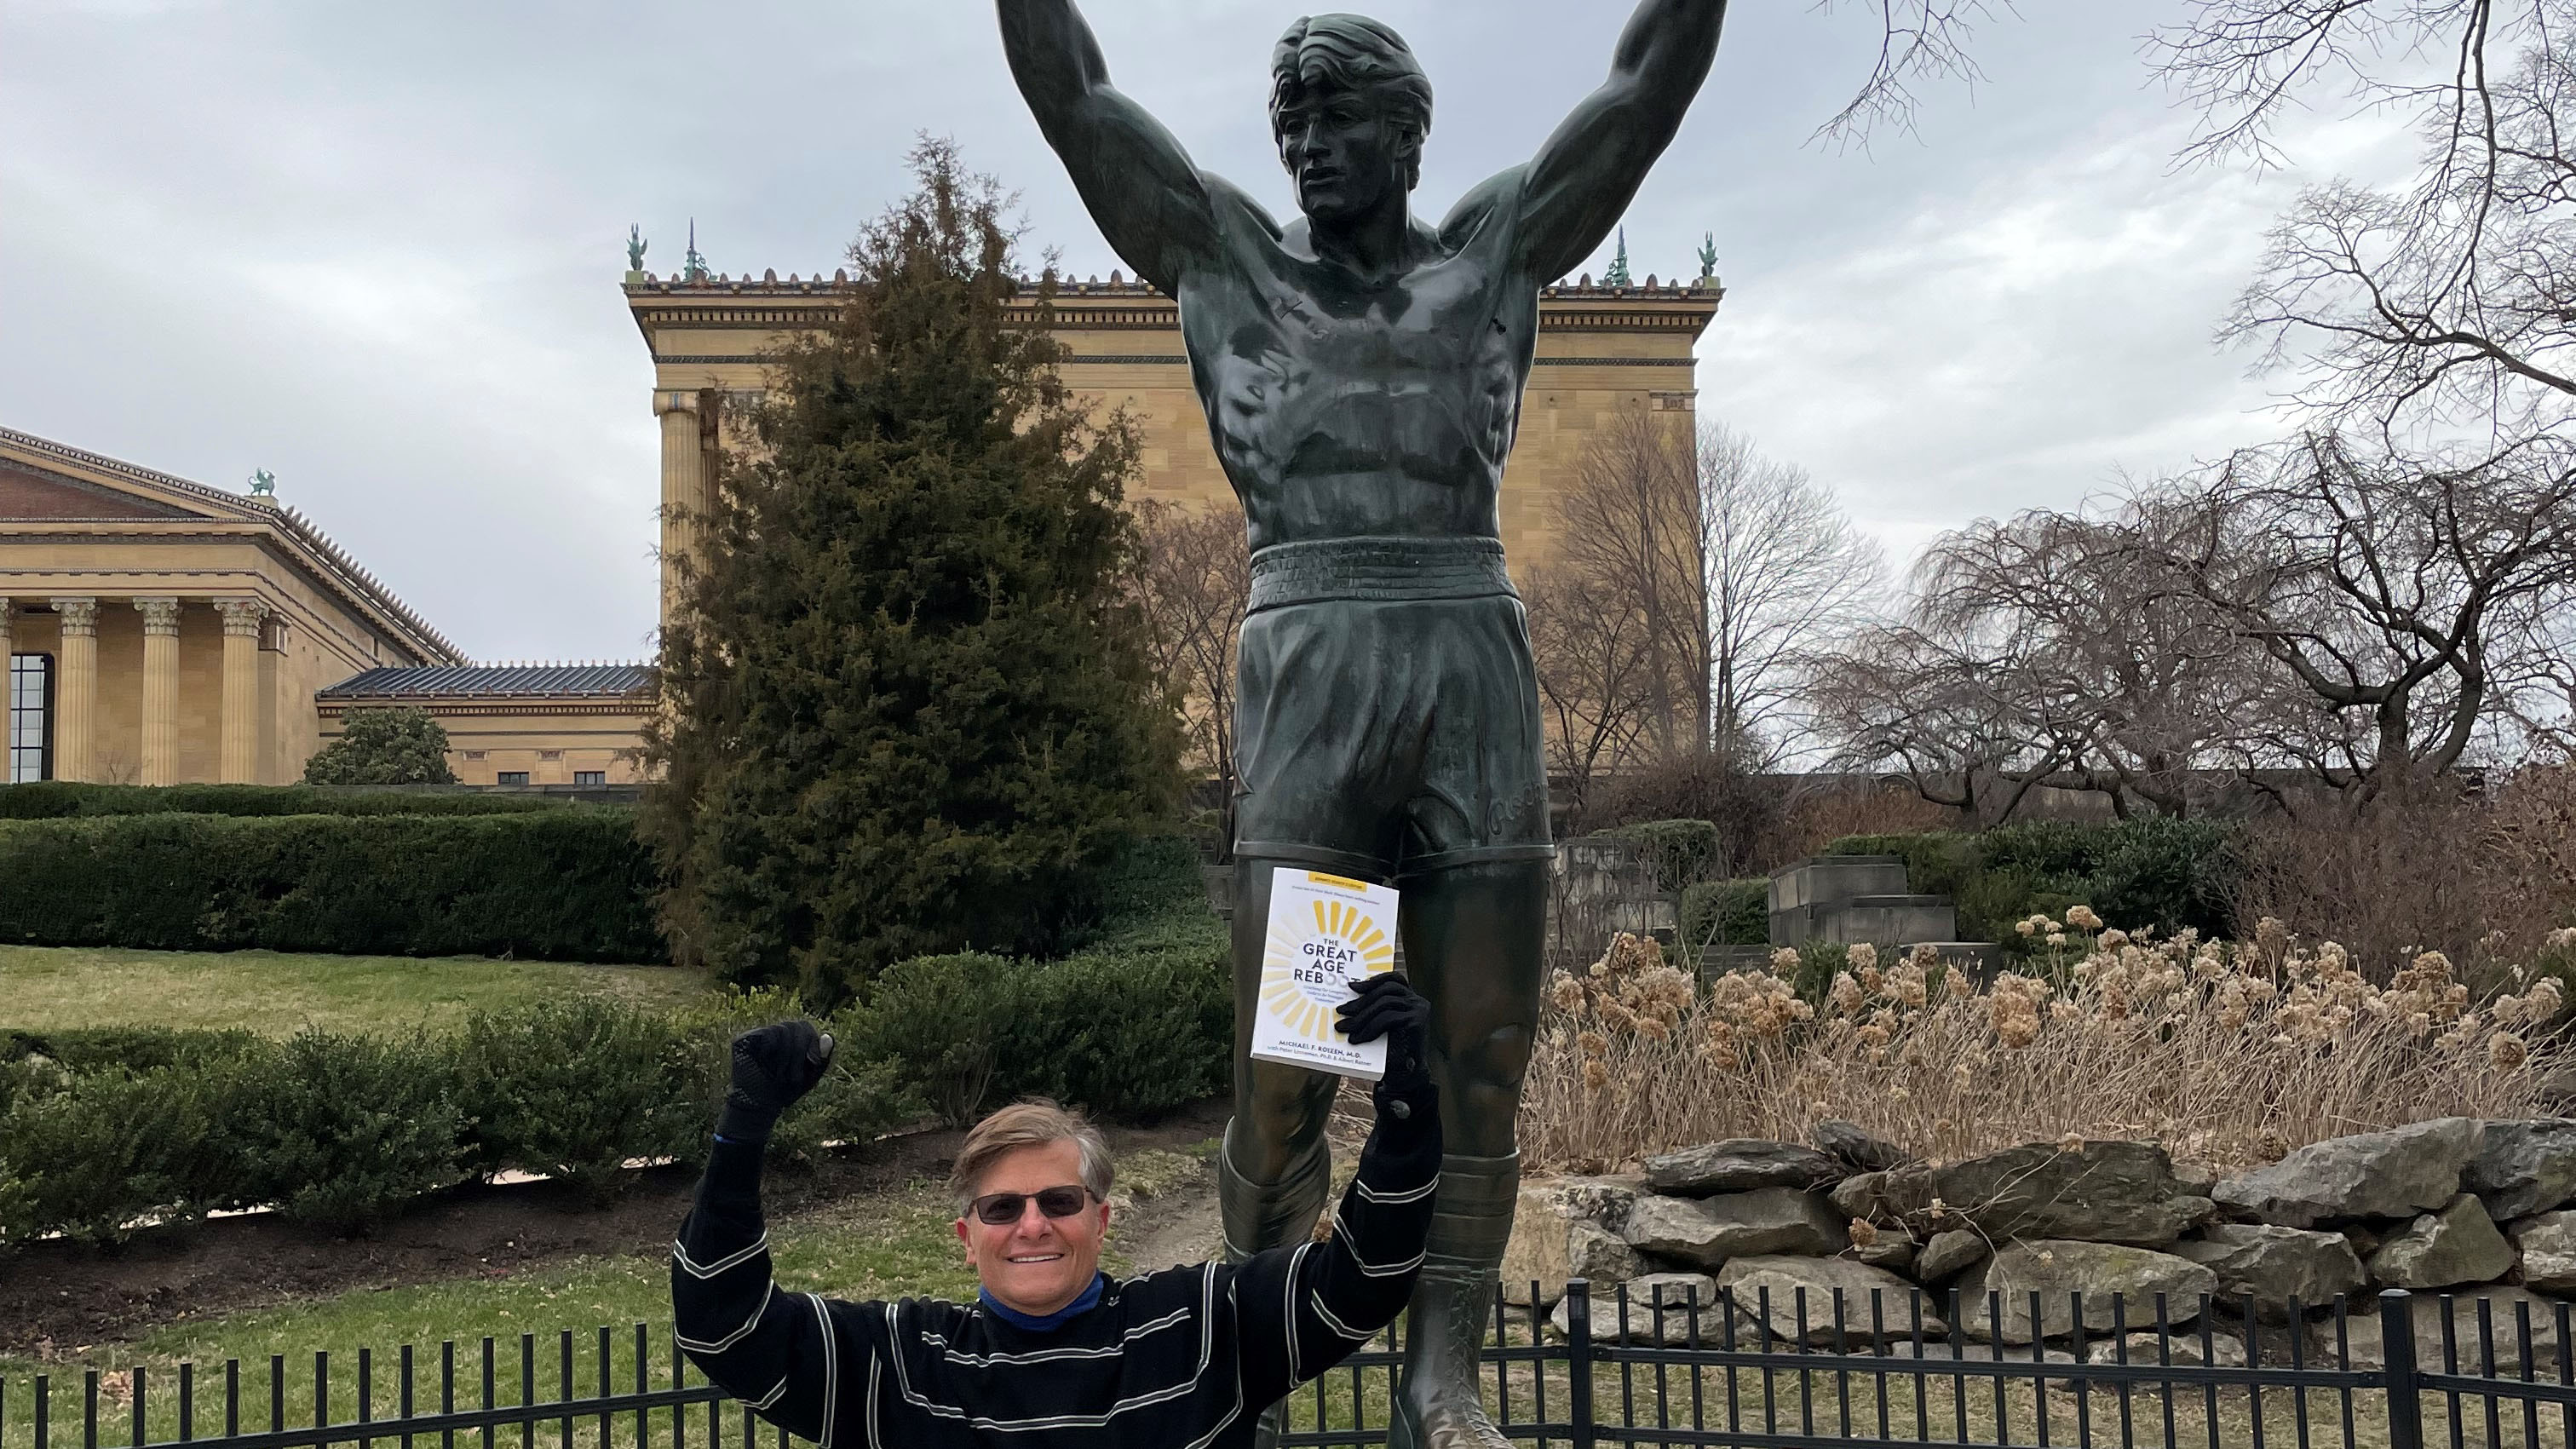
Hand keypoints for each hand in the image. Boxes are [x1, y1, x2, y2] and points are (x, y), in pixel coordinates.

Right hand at [717, 1020, 835, 1144]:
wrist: (761, 1106)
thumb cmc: (785, 1091)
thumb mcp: (810, 1076)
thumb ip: (821, 1057)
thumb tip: (828, 1035)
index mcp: (788, 1038)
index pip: (804, 1026)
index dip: (812, 1041)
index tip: (814, 1063)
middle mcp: (772, 1033)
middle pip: (794, 1026)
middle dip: (799, 1052)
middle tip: (794, 1076)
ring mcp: (756, 1036)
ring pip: (781, 1029)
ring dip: (786, 1055)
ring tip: (780, 1074)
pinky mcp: (742, 1041)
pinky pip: (764, 1035)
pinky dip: (770, 1049)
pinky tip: (766, 1063)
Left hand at [1337, 973, 1430, 1110]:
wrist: (1406, 1076)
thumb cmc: (1391, 1051)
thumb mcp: (1381, 1026)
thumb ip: (1373, 1011)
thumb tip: (1347, 1002)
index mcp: (1410, 998)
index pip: (1393, 980)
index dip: (1373, 980)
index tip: (1352, 986)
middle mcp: (1417, 1001)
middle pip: (1385, 992)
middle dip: (1360, 1002)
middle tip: (1340, 1011)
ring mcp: (1419, 1010)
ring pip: (1384, 1004)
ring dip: (1361, 1016)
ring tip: (1345, 1028)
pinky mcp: (1417, 1023)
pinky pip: (1387, 1019)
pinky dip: (1370, 1028)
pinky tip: (1358, 1038)